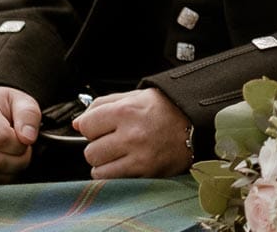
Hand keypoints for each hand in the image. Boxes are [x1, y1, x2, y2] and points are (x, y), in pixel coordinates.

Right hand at [0, 85, 40, 184]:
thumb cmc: (7, 107)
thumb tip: (28, 138)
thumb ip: (29, 115)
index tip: (27, 140)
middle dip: (19, 160)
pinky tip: (5, 166)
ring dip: (10, 172)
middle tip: (25, 151)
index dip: (20, 144)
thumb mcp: (22, 101)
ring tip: (15, 157)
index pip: (1, 138)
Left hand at [76, 88, 193, 178]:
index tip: (101, 126)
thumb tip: (78, 123)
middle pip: (90, 151)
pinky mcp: (146, 174)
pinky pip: (114, 181)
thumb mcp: (136, 95)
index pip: (86, 126)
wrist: (198, 123)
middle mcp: (131, 135)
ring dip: (105, 163)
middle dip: (99, 146)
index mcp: (127, 111)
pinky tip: (127, 163)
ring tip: (120, 153)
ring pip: (98, 170)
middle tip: (114, 140)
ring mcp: (139, 157)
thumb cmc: (167, 108)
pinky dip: (115, 174)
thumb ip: (103, 105)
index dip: (92, 126)